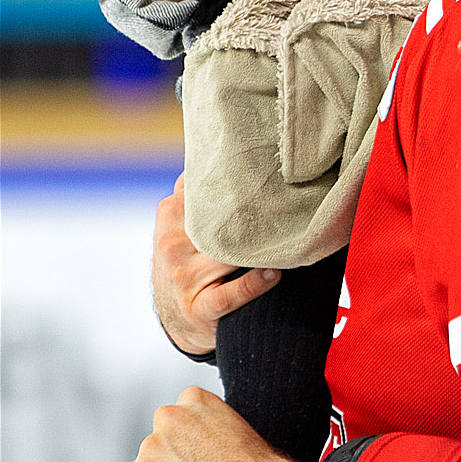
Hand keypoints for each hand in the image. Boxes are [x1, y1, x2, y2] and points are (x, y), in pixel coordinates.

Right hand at [152, 174, 279, 355]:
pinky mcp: (198, 308)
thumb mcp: (184, 221)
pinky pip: (230, 294)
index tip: (268, 166)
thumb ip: (203, 189)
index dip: (237, 176)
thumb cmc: (193, 257)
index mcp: (171, 213)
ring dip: (262, 247)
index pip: (203, 185)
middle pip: (221, 220)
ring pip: (230, 255)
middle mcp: (172, 242)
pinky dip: (254, 284)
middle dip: (255, 211)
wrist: (179, 317)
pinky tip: (274, 273)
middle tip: (289, 198)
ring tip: (290, 236)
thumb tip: (236, 144)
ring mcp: (184, 276)